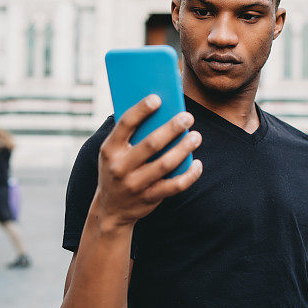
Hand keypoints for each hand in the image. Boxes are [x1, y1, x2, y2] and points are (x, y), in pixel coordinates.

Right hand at [96, 94, 202, 227]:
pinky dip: (189, 175)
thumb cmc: (117, 168)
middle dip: (172, 128)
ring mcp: (135, 184)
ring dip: (183, 149)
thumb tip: (158, 108)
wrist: (110, 209)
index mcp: (110, 149)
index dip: (141, 110)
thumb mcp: (113, 152)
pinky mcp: (149, 198)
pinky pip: (174, 186)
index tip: (158, 98)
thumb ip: (130, 134)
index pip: (126, 124)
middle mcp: (120, 167)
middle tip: (188, 117)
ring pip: (165, 164)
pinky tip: (197, 163)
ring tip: (196, 136)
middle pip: (151, 144)